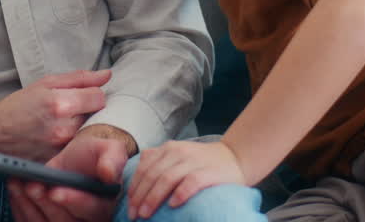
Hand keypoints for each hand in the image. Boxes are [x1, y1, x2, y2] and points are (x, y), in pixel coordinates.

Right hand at [0, 69, 110, 161]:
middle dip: (89, 113)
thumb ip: (79, 79)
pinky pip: (77, 151)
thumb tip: (106, 75)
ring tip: (65, 126)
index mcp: (60, 104)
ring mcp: (60, 150)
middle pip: (97, 118)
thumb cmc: (17, 106)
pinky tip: (60, 140)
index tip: (83, 97)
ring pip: (89, 135)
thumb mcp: (45, 84)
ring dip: (83, 129)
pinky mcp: (57, 164)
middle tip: (74, 112)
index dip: (92, 95)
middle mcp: (63, 129)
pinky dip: (74, 145)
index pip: (99, 97)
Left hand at [8, 131, 128, 221]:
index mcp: (104, 206)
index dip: (73, 201)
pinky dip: (20, 208)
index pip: (91, 210)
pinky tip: (14, 190)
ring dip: (28, 205)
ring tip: (18, 183)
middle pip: (64, 221)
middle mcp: (85, 221)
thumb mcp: (108, 149)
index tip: (55, 191)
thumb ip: (113, 158)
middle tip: (32, 185)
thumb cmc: (93, 156)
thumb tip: (109, 174)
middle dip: (45, 203)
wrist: (76, 161)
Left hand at [126, 140, 245, 218]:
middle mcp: (178, 152)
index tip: (128, 206)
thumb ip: (158, 161)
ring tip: (146, 214)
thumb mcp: (178, 157)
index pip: (144, 168)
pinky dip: (180, 193)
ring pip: (167, 178)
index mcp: (168, 149)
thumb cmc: (203, 163)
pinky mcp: (209, 172)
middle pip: (152, 175)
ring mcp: (194, 161)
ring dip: (153, 198)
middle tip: (134, 215)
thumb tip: (136, 177)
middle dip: (140, 197)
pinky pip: (191, 182)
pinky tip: (173, 205)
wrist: (235, 157)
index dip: (134, 188)